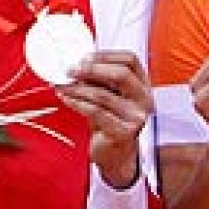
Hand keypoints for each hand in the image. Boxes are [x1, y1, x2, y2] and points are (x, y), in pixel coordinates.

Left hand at [58, 50, 151, 187]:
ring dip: (78, 88)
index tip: (84, 57)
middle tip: (71, 69)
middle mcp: (144, 99)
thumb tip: (77, 64)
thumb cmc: (109, 120)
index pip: (130, 60)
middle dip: (92, 69)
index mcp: (143, 85)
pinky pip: (96, 112)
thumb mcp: (108, 95)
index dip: (106, 55)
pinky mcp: (124, 132)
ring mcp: (136, 117)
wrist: (115, 152)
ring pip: (104, 94)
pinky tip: (66, 98)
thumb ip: (99, 79)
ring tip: (63, 86)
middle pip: (122, 74)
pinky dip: (77, 103)